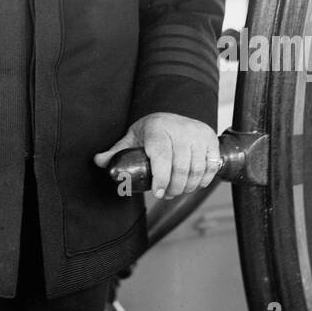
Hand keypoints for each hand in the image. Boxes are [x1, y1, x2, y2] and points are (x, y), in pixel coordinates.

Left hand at [93, 114, 221, 199]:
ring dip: (188, 187)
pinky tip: (193, 184)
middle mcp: (181, 129)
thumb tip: (99, 161)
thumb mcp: (133, 137)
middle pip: (181, 167)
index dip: (160, 178)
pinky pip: (211, 167)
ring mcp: (198, 134)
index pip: (161, 156)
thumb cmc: (152, 130)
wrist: (174, 116)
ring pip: (197, 170)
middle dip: (174, 188)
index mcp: (158, 127)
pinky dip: (203, 180)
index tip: (157, 193)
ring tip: (178, 191)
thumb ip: (117, 151)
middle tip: (166, 195)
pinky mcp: (212, 140)